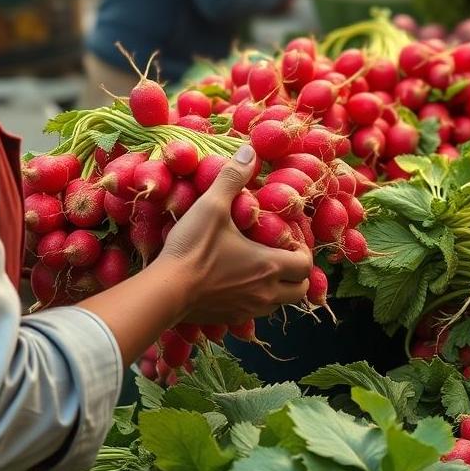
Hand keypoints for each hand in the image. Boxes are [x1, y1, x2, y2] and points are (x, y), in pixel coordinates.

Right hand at [158, 147, 312, 325]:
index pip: (306, 265)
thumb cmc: (193, 247)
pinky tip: (238, 284)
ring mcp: (247, 311)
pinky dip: (256, 301)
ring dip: (278, 288)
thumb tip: (250, 150)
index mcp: (269, 266)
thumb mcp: (213, 205)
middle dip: (297, 273)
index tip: (289, 238)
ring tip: (262, 268)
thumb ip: (233, 177)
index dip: (303, 251)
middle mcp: (265, 294)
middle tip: (281, 254)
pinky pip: (254, 315)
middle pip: (300, 290)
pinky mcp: (228, 320)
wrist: (163, 292)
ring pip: (279, 305)